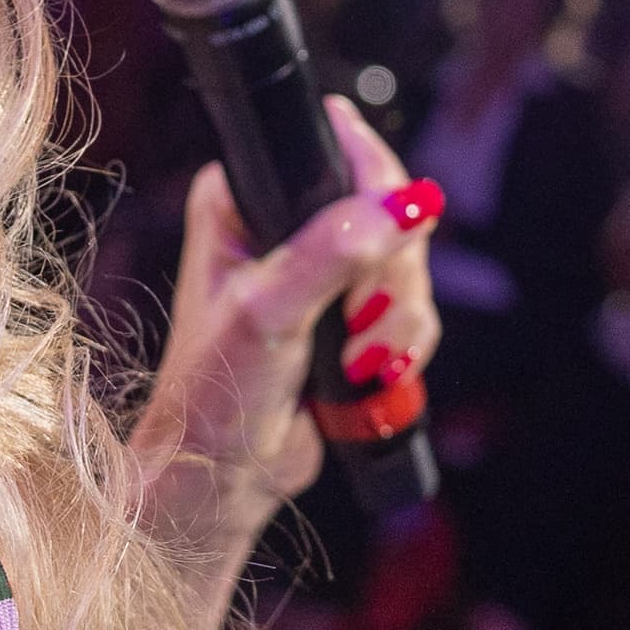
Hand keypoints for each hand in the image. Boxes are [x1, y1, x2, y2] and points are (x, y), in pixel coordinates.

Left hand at [136, 99, 442, 547]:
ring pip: (408, 263)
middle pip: (389, 209)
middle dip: (388, 278)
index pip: (338, 153)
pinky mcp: (348, 313)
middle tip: (355, 321)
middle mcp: (282, 222)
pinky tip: (364, 373)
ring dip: (396, 320)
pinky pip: (412, 307)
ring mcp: (321, 269)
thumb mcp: (269, 313)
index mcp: (243, 197)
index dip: (375, 196)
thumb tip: (406, 204)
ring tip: (353, 361)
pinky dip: (402, 344)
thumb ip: (333, 252)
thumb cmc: (217, 392)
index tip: (364, 264)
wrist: (223, 475)